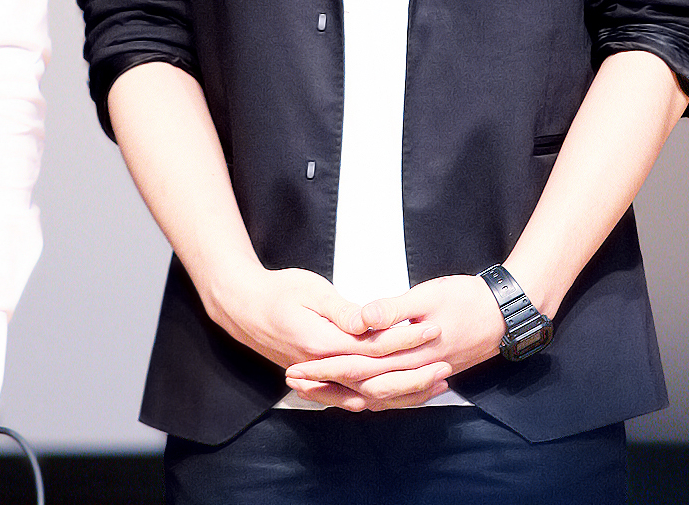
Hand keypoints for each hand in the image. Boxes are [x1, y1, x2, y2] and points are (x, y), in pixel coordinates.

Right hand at [204, 264, 441, 380]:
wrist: (243, 307)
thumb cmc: (277, 291)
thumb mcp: (310, 290)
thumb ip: (342, 311)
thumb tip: (369, 322)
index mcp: (322, 344)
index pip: (373, 349)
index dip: (405, 340)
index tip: (432, 328)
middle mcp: (323, 368)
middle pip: (376, 381)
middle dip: (413, 375)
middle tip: (445, 366)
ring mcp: (320, 378)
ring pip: (367, 396)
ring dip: (402, 393)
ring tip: (434, 385)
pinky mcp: (319, 380)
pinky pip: (354, 397)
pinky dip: (381, 398)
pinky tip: (399, 396)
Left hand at [285, 274, 504, 410]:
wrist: (504, 315)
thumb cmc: (467, 299)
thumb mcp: (428, 295)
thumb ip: (392, 309)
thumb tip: (361, 319)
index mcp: (409, 352)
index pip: (359, 365)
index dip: (327, 367)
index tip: (299, 366)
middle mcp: (413, 372)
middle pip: (361, 385)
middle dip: (326, 384)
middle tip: (294, 381)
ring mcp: (421, 377)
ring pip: (376, 395)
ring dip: (344, 393)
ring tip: (314, 390)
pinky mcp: (428, 375)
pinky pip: (395, 395)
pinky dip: (371, 397)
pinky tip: (358, 396)